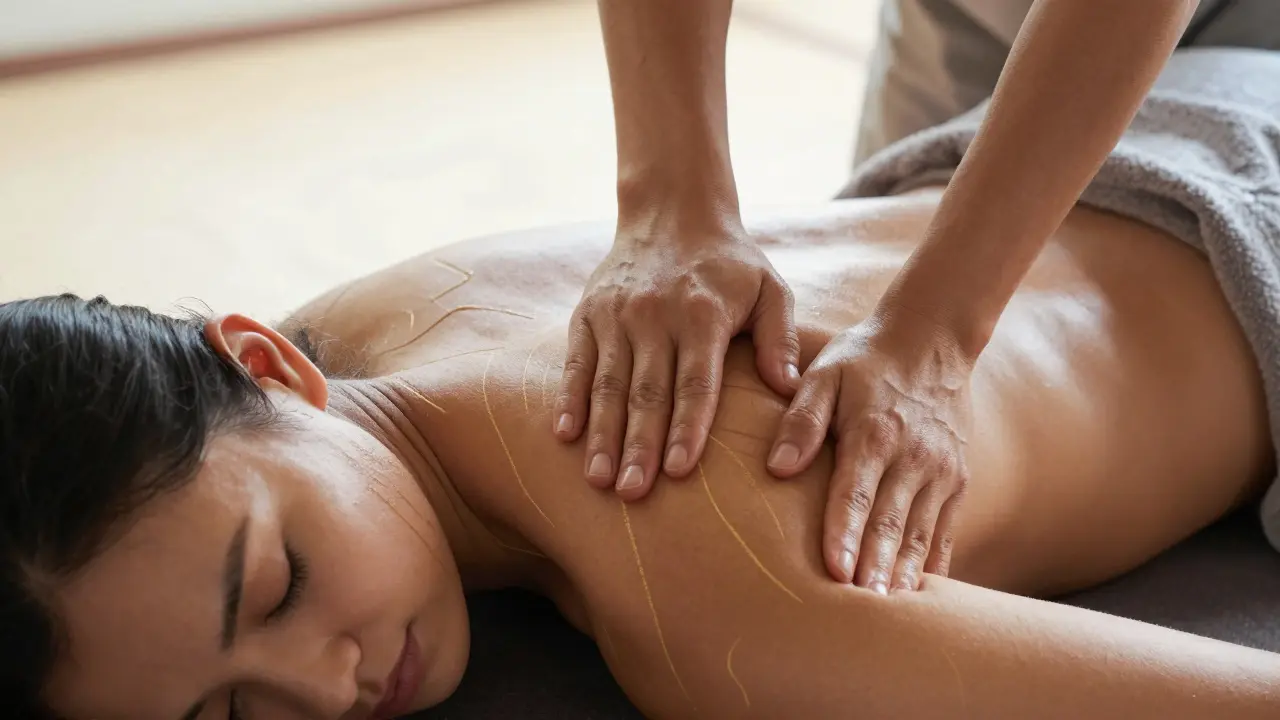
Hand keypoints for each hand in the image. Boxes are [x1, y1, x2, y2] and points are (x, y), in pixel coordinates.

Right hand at [554, 217, 799, 498]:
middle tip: (634, 493)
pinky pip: (576, 363)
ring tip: (599, 479)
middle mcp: (655, 316)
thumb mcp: (770, 290)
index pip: (695, 382)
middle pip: (647, 392)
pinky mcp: (588, 314)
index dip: (687, 428)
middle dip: (639, 446)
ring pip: (608, 384)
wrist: (672, 212)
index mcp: (702, 315)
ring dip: (603, 434)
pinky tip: (565, 436)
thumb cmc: (730, 264)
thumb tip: (790, 390)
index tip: (680, 470)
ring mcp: (617, 316)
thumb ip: (780, 339)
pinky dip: (569, 400)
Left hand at [767, 310, 972, 591]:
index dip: (844, 534)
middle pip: (891, 523)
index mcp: (874, 433)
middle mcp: (912, 458)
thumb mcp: (825, 375)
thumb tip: (777, 466)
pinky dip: (933, 564)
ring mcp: (940, 472)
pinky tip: (920, 597)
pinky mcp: (957, 481)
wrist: (932, 340)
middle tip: (862, 611)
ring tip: (889, 615)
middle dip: (876, 568)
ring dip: (903, 574)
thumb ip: (800, 420)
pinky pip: (944, 530)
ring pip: (920, 534)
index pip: (855, 494)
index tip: (835, 572)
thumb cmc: (864, 361)